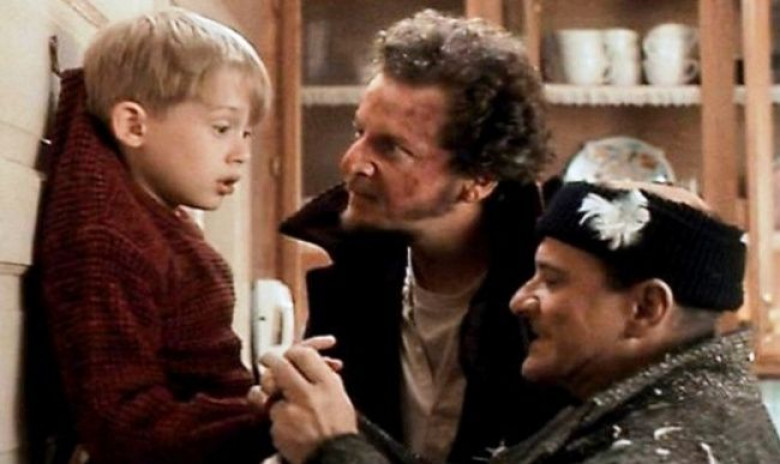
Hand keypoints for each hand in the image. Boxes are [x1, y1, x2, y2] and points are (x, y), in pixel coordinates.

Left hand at [260, 345, 357, 463]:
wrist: (335, 456)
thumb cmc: (339, 429)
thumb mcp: (339, 395)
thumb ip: (325, 375)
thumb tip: (315, 360)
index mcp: (327, 384)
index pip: (304, 353)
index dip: (294, 350)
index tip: (290, 352)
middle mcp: (308, 393)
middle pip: (281, 365)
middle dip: (270, 359)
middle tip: (266, 358)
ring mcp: (291, 410)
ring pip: (269, 388)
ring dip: (269, 389)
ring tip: (272, 391)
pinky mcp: (278, 426)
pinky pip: (269, 412)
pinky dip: (274, 414)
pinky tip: (285, 419)